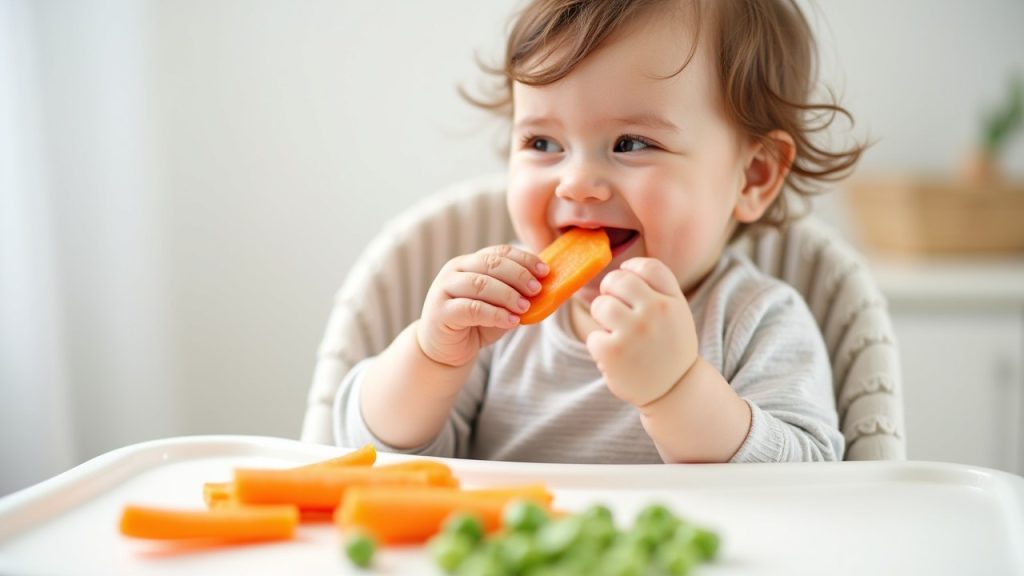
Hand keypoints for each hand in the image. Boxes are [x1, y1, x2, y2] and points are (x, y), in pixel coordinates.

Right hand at [417, 244, 547, 366]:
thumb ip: (517, 295)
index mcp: (470, 262)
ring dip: (508, 295)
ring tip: (525, 307)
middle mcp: (454, 271)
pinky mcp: (440, 312)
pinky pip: (471, 308)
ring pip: (480, 284)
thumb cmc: (475, 324)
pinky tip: (511, 321)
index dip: (524, 259)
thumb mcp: (500, 306)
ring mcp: (444, 289)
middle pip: (490, 264)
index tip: (545, 272)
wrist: (445, 351)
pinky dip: (495, 314)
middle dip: (518, 275)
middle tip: (537, 289)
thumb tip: (546, 288)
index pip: (499, 252)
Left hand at [586, 258, 698, 406]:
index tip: (627, 280)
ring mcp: (634, 331)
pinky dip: (599, 346)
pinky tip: (614, 355)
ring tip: (614, 332)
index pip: (648, 267)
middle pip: (617, 280)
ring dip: (602, 317)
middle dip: (610, 291)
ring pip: (600, 305)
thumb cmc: (668, 348)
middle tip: (614, 308)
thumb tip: (622, 269)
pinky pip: (593, 336)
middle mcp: (656, 312)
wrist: (675, 392)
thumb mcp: (677, 315)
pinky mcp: (614, 352)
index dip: (631, 269)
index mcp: (673, 301)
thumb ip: (657, 290)